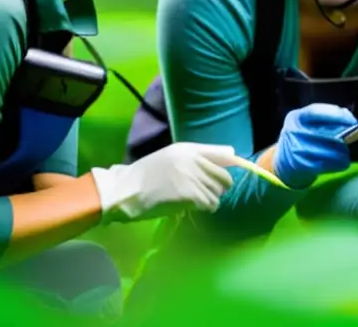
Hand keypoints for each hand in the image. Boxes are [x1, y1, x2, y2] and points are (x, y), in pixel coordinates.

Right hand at [90, 142, 236, 223]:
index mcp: (188, 149)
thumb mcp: (172, 157)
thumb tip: (233, 154)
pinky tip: (196, 207)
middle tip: (207, 193)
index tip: (228, 177)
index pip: (223, 154)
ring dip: (211, 199)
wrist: (125, 190)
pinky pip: (210, 203)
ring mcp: (191, 177)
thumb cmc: (147, 175)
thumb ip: (200, 155)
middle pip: (225, 176)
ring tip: (198, 201)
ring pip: (218, 192)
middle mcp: (193, 160)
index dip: (231, 166)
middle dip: (220, 187)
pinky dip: (206, 208)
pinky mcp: (189, 195)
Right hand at [271, 103, 357, 188]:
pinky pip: (325, 165)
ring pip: (327, 151)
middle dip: (343, 136)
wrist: (285, 158)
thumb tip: (348, 117)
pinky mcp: (301, 165)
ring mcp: (297, 150)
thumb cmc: (302, 135)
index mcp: (296, 117)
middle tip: (354, 136)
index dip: (335, 115)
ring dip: (342, 152)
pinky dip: (337, 164)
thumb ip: (324, 116)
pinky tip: (342, 162)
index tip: (352, 120)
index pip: (315, 112)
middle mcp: (294, 132)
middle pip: (324, 133)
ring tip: (346, 152)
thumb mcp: (306, 121)